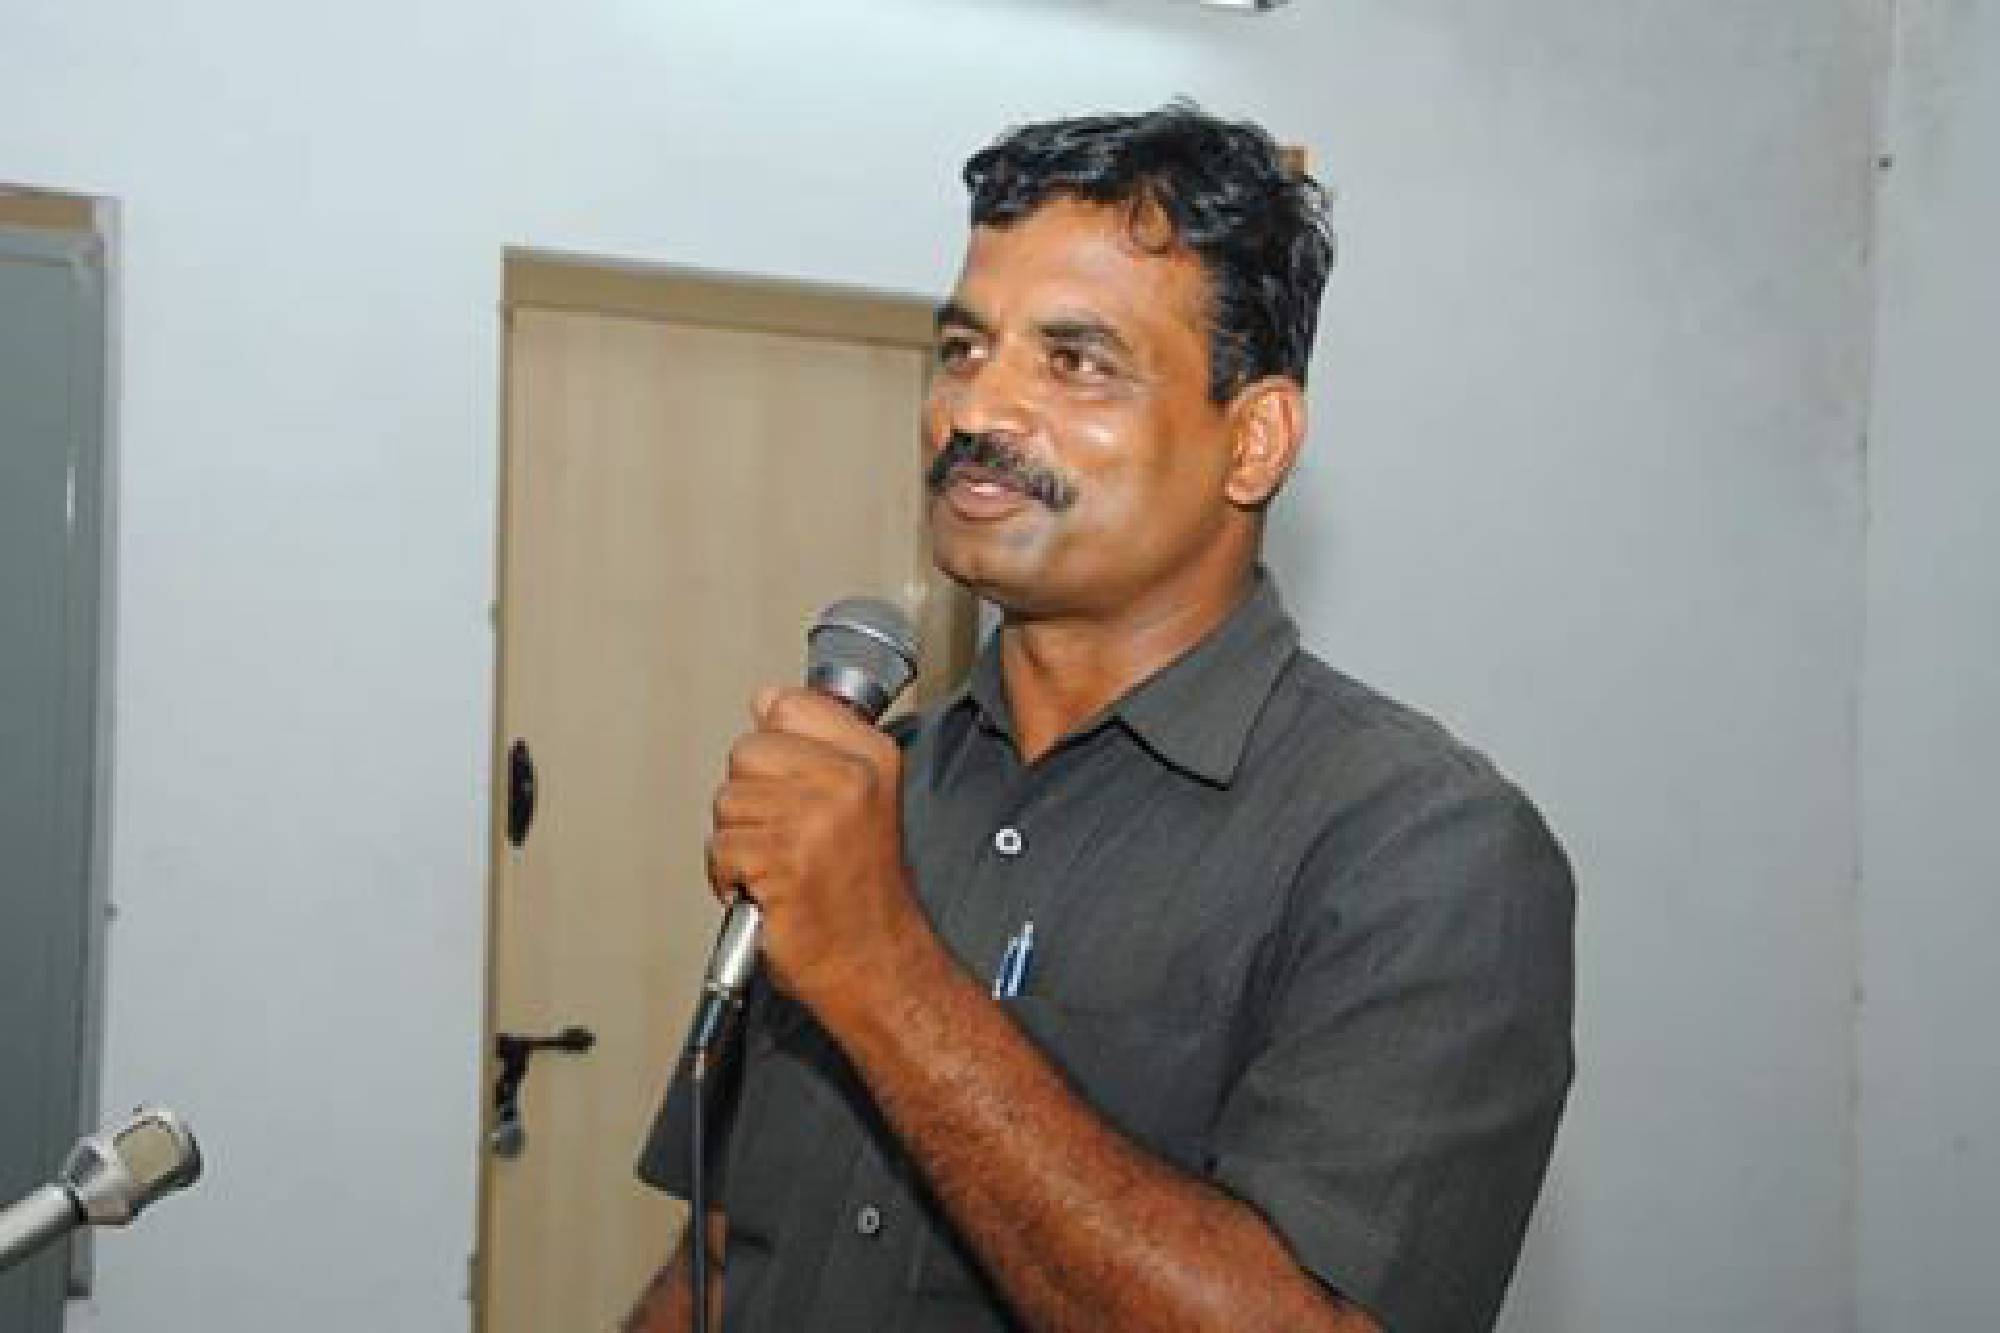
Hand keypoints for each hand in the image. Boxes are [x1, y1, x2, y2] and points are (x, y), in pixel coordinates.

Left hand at [706, 686, 925, 1013]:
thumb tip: (765, 700)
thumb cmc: (861, 893)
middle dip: (751, 800)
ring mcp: (815, 818)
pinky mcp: (782, 857)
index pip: (788, 705)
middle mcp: (849, 780)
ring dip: (740, 843)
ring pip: (727, 803)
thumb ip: (817, 742)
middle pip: (746, 752)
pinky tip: (768, 890)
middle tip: (788, 838)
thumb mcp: (860, 798)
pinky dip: (730, 878)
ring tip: (780, 866)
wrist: (877, 962)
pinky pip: (719, 849)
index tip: (796, 785)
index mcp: (871, 756)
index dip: (776, 750)